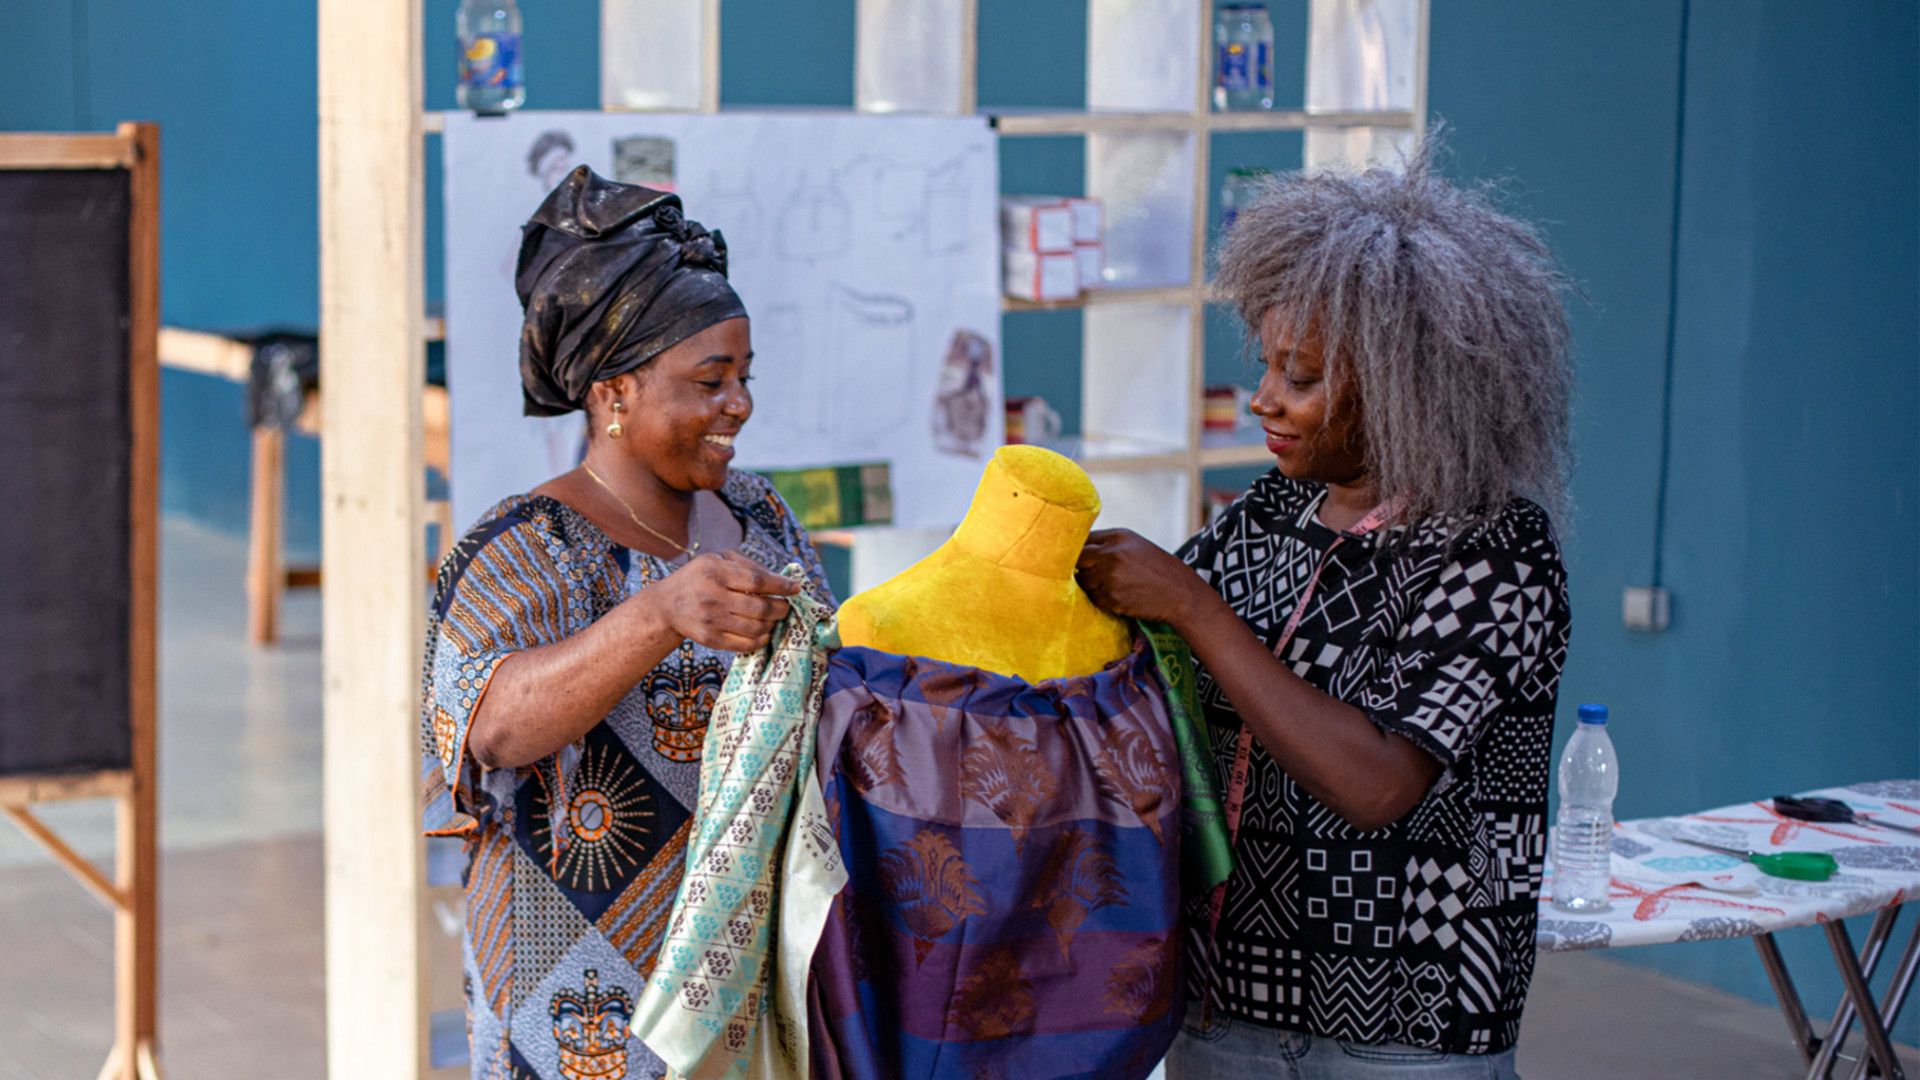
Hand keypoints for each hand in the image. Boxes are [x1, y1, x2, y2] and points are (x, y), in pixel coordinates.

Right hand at [650, 550, 800, 652]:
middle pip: (760, 608)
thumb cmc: (699, 577)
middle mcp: (713, 597)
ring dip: (773, 624)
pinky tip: (764, 631)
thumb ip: (746, 564)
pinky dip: (762, 639)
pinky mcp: (711, 640)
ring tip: (774, 617)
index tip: (795, 588)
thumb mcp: (717, 559)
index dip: (780, 586)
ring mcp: (712, 621)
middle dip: (781, 608)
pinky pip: (746, 645)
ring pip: (756, 628)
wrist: (668, 605)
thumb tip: (779, 578)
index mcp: (716, 573)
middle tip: (786, 606)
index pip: (757, 581)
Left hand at [1075, 529, 1211, 627]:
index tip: (1078, 559)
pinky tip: (1120, 596)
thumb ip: (1108, 544)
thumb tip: (1076, 551)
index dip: (1077, 550)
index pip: (1082, 540)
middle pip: (1077, 560)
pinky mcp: (1112, 598)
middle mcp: (1112, 554)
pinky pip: (1094, 598)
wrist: (1180, 593)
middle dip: (1080, 568)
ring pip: (1083, 581)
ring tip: (1113, 586)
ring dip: (1091, 585)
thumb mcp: (1134, 545)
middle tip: (1090, 574)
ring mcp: (1110, 577)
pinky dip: (1102, 599)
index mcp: (1117, 537)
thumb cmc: (1156, 568)